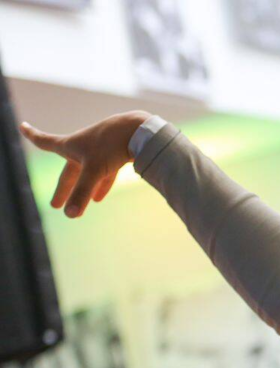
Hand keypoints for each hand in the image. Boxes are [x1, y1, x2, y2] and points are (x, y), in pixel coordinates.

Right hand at [19, 111, 150, 217]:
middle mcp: (83, 147)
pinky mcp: (116, 154)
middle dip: (63, 189)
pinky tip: (100, 197)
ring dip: (83, 189)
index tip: (23, 126)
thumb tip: (70, 215)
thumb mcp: (95, 170)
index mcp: (71, 145)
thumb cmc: (112, 145)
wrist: (140, 129)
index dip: (33, 135)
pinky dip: (101, 185)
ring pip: (87, 173)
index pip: (46, 142)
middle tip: (55, 204)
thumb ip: (82, 192)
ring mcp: (100, 149)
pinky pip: (104, 172)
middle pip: (69, 172)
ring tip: (81, 205)